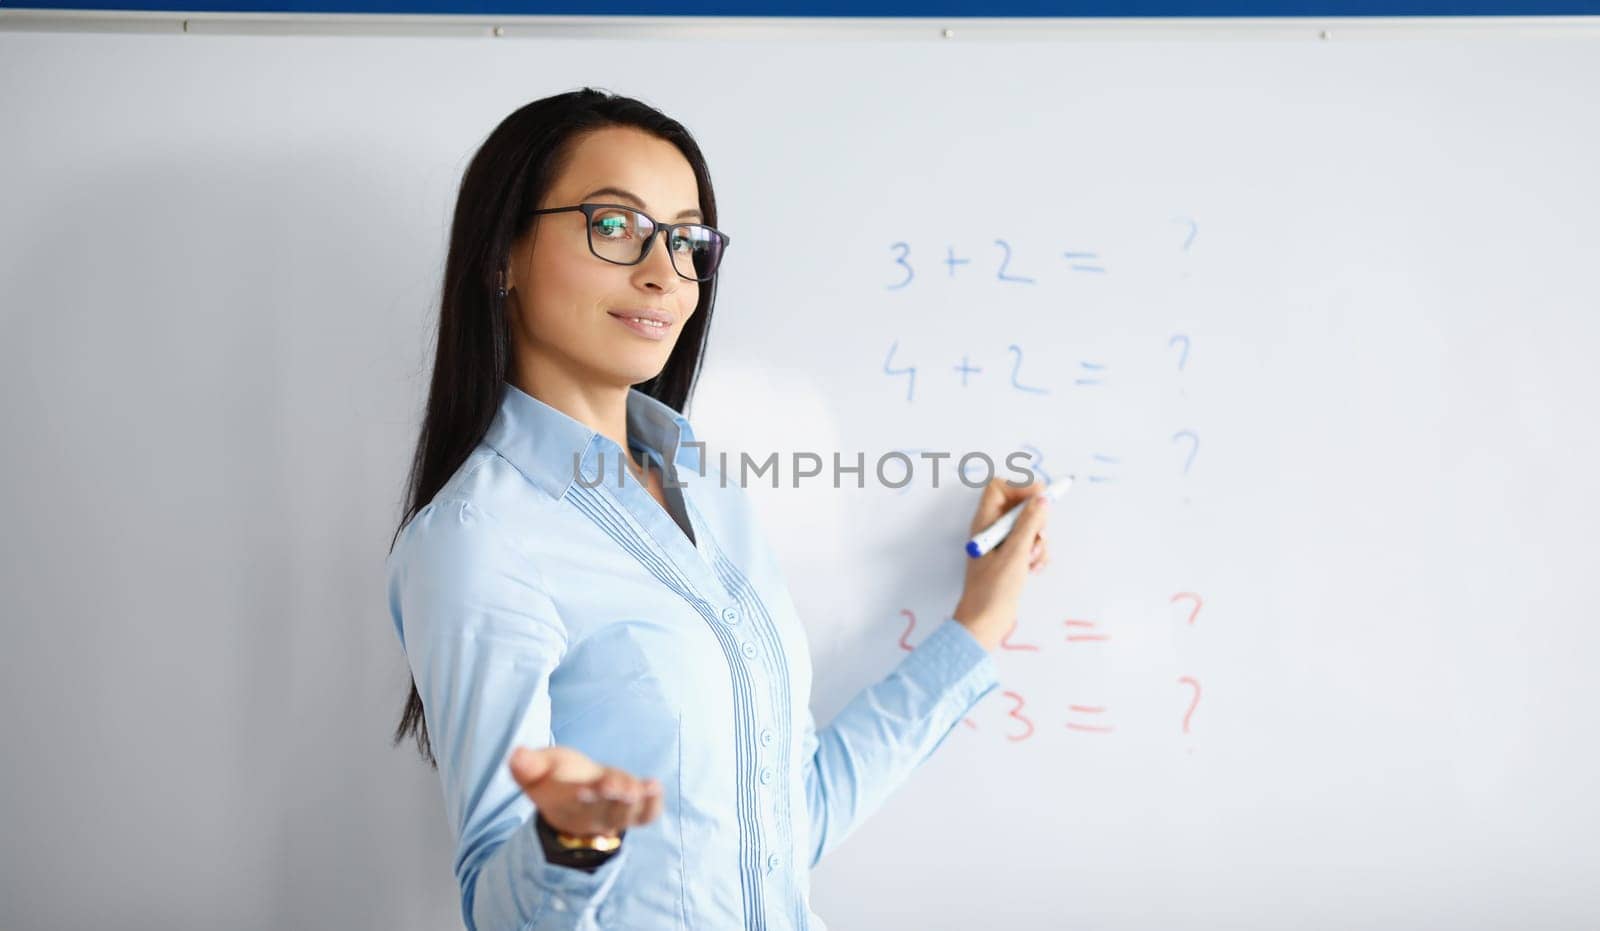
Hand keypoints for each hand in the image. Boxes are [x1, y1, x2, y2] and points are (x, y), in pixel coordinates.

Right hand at [508, 745, 662, 837]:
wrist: (574, 800)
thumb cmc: (555, 777)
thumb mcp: (537, 769)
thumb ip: (527, 765)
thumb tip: (515, 754)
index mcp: (567, 801)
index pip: (574, 802)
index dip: (581, 795)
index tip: (584, 789)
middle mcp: (593, 812)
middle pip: (603, 810)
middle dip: (611, 799)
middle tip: (616, 786)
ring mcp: (615, 813)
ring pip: (626, 814)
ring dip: (635, 802)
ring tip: (645, 787)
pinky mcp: (633, 812)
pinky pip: (646, 815)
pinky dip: (653, 805)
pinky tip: (656, 786)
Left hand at [952, 476, 1053, 650]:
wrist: (986, 622)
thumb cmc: (993, 589)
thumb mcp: (1015, 553)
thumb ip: (1029, 524)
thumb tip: (1042, 498)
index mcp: (985, 522)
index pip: (999, 487)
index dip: (1021, 487)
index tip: (1041, 498)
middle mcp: (992, 529)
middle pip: (1020, 505)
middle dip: (1036, 519)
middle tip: (1038, 537)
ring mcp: (1003, 543)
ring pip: (1029, 526)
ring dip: (1039, 540)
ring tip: (1032, 559)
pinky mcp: (1012, 558)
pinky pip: (1032, 544)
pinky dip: (1038, 554)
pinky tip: (1033, 569)